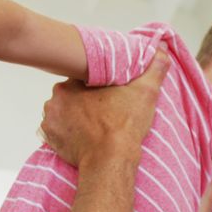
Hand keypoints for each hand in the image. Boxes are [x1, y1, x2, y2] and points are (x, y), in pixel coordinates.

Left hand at [41, 48, 169, 166]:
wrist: (110, 161)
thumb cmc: (124, 125)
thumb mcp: (145, 92)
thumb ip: (153, 68)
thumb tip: (161, 50)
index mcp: (74, 81)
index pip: (84, 75)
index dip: (98, 83)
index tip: (109, 92)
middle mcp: (57, 97)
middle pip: (72, 93)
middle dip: (85, 99)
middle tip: (105, 110)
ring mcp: (50, 118)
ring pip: (64, 111)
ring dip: (75, 115)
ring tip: (95, 124)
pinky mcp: (50, 137)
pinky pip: (57, 130)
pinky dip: (68, 131)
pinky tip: (84, 135)